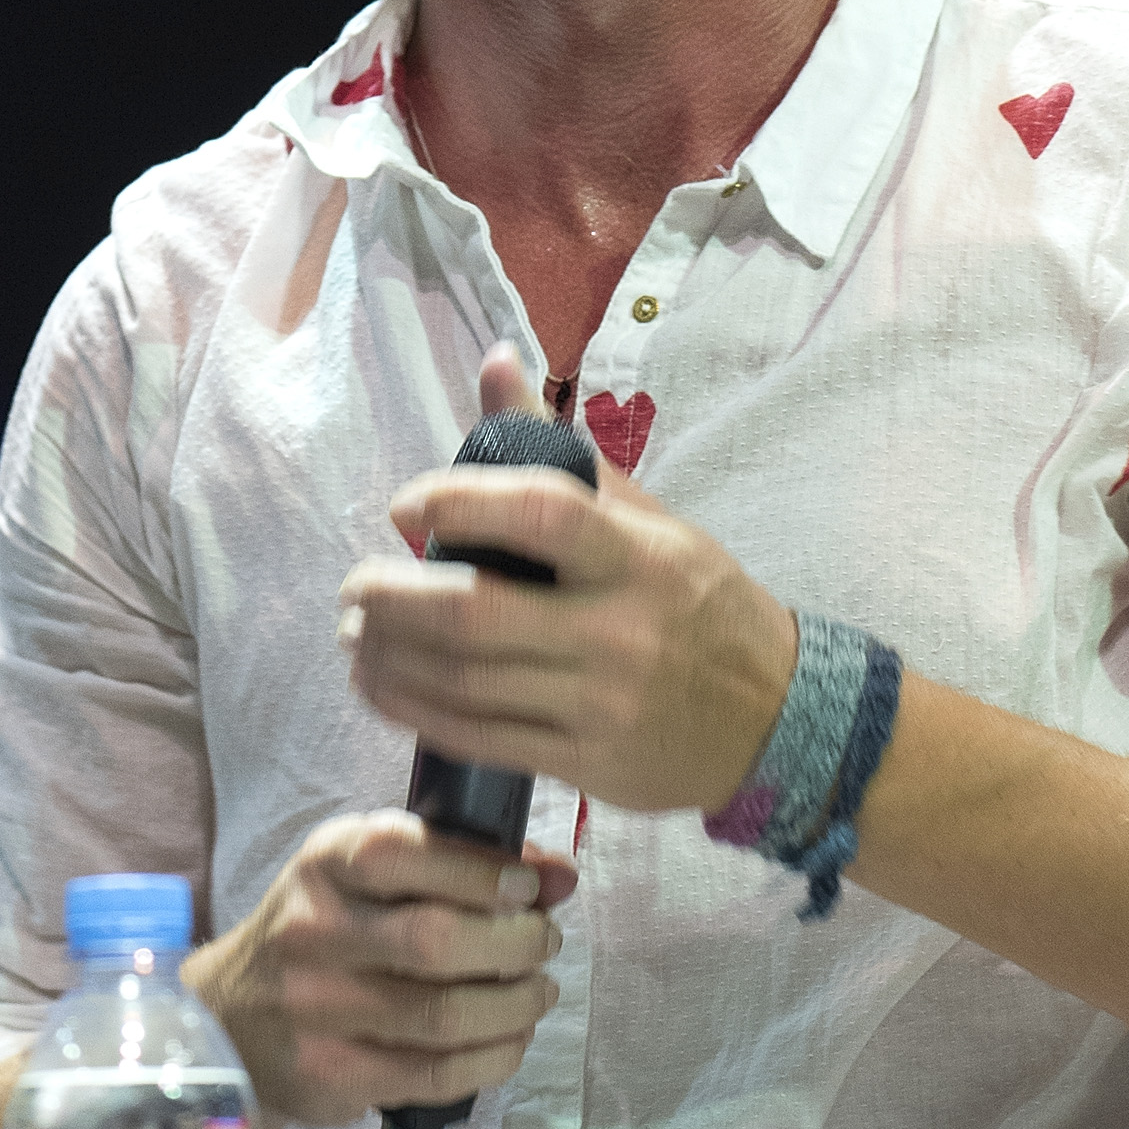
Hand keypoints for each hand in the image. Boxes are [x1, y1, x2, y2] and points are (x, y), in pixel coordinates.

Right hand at [185, 809, 575, 1128]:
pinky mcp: (331, 1075)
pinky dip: (494, 1056)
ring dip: (517, 1004)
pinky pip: (436, 1073)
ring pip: (445, 1014)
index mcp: (325, 863)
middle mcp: (312, 931)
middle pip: (437, 941)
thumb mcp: (367, 874)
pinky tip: (511, 1038)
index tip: (532, 888)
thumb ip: (458, 861)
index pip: (407, 852)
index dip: (484, 871)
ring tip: (537, 992)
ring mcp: (318, 1010)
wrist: (229, 1017)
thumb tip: (560, 875)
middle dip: (517, 944)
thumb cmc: (321, 929)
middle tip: (545, 943)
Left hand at [338, 350, 797, 816]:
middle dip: (390, 597)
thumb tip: (495, 362)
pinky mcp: (583, 765)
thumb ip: (561, 451)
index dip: (456, 500)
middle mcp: (617, 631)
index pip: (538, 513)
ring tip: (355, 632)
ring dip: (386, 656)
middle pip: (474, 612)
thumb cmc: (698, 601)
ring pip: (462, 683)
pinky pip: (477, 738)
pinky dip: (413, 709)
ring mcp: (598, 705)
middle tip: (353, 585)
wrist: (775, 718)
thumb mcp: (650, 519)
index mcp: (637, 556)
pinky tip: (381, 683)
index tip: (403, 504)